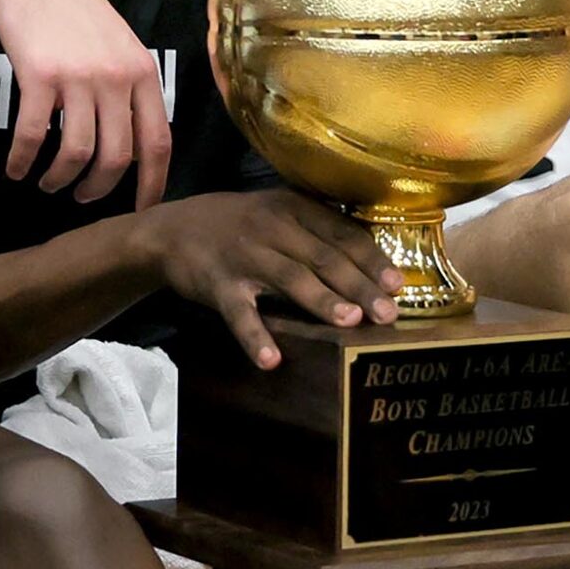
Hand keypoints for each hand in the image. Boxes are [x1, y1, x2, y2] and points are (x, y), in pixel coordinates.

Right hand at [0, 0, 173, 207]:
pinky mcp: (39, 75)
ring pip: (77, 152)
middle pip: (118, 156)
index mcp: (142, 73)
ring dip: (61, 178)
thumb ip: (130, 87)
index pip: (158, 141)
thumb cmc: (75, 9)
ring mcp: (78, 77)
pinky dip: (24, 160)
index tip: (141, 208)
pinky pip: (34, 135)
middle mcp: (116, 78)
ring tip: (48, 183)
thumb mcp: (120, 45)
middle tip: (82, 197)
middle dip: (99, 188)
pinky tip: (16, 169)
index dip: (153, 183)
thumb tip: (132, 140)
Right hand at [144, 189, 403, 368]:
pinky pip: (238, 314)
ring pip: (289, 279)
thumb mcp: (278, 211)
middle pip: (323, 257)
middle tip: (388, 312)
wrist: (171, 230)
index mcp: (293, 208)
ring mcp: (244, 256)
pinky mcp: (216, 285)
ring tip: (350, 322)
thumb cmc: (238, 224)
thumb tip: (371, 259)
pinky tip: (271, 360)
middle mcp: (271, 227)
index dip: (371, 259)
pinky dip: (255, 337)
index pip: (341, 233)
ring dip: (321, 301)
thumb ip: (318, 228)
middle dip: (359, 285)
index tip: (398, 284)